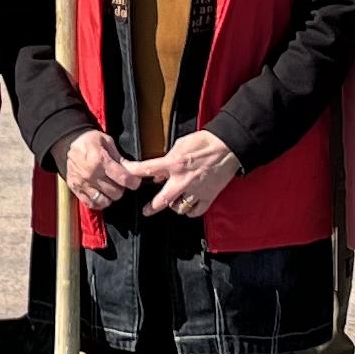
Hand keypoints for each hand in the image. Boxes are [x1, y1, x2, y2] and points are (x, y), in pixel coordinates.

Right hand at [59, 131, 144, 211]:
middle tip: (120, 182)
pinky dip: (99, 202)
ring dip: (110, 196)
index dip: (133, 182)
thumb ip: (121, 159)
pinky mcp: (75, 189)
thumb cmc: (90, 141)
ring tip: (110, 188)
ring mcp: (82, 183)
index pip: (123, 179)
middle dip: (122, 188)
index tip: (134, 181)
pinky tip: (101, 195)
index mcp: (101, 160)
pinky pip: (91, 204)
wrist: (69, 142)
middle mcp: (91, 174)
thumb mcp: (108, 143)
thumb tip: (136, 171)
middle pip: (115, 193)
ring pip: (104, 201)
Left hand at [128, 130, 242, 217]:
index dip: (133, 171)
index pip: (147, 169)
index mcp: (175, 164)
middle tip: (146, 211)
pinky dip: (190, 210)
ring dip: (173, 206)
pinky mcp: (208, 197)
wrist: (229, 147)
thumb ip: (167, 159)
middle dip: (151, 208)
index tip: (125, 173)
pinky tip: (187, 206)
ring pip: (179, 208)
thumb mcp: (181, 145)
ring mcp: (196, 191)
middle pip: (162, 200)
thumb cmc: (206, 142)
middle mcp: (183, 180)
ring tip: (172, 202)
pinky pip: (195, 211)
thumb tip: (158, 172)